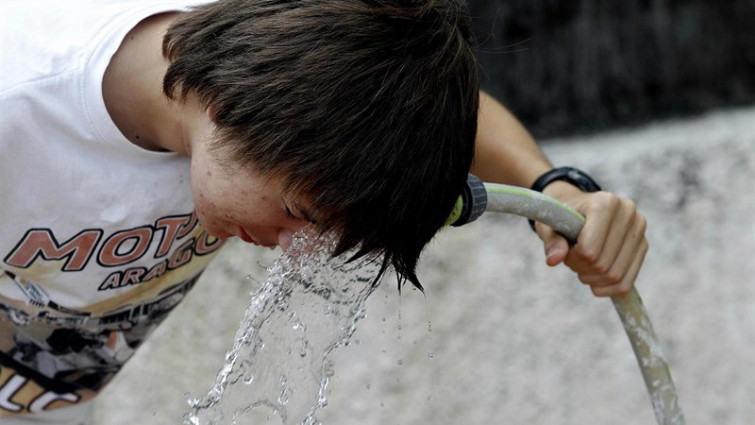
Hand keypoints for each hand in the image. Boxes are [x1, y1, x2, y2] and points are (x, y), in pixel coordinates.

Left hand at [534, 182, 648, 296]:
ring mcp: (638, 229)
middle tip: (572, 260)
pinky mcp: (643, 244)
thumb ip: (552, 242)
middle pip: (602, 264)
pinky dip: (609, 289)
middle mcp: (627, 212)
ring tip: (582, 266)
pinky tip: (594, 285)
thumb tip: (553, 260)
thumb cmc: (561, 217)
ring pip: (615, 275)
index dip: (573, 258)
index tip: (565, 251)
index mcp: (605, 203)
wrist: (578, 207)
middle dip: (581, 269)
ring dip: (593, 279)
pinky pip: (627, 281)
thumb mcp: (549, 226)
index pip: (589, 249)